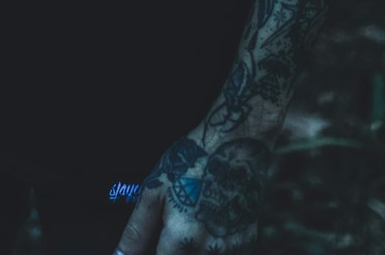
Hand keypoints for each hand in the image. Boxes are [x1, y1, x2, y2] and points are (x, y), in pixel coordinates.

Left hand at [114, 130, 271, 253]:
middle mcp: (208, 250)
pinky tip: (207, 224)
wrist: (238, 142)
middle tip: (168, 230)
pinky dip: (210, 247)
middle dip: (171, 250)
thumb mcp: (156, 189)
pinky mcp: (247, 242)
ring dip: (191, 250)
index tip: (152, 244)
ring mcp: (230, 248)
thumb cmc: (194, 160)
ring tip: (189, 221)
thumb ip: (137, 229)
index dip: (150, 254)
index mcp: (181, 238)